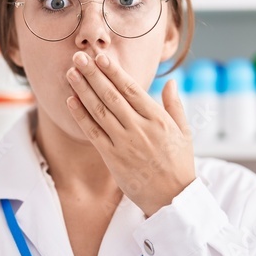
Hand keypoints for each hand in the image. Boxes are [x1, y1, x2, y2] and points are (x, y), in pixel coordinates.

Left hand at [65, 51, 195, 216]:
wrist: (174, 199)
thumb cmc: (180, 165)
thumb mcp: (184, 132)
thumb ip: (175, 106)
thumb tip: (169, 82)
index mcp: (158, 119)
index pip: (132, 89)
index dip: (114, 72)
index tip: (101, 57)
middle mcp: (140, 128)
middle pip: (112, 95)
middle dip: (93, 74)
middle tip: (78, 56)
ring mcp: (125, 143)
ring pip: (99, 111)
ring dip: (83, 90)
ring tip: (71, 73)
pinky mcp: (113, 159)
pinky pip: (93, 133)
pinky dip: (81, 116)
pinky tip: (71, 101)